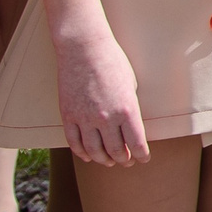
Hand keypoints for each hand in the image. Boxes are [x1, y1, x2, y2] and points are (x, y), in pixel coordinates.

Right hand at [53, 27, 148, 166]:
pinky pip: (74, 142)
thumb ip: (130, 108)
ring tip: (109, 161)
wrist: (84, 49)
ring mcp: (85, 118)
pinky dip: (82, 153)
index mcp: (127, 109)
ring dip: (103, 159)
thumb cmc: (112, 62)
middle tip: (126, 162)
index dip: (141, 155)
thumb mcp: (131, 84)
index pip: (136, 143)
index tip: (143, 159)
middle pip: (115, 150)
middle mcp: (106, 118)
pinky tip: (88, 155)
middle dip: (123, 159)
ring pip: (94, 150)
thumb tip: (130, 127)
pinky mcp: (68, 116)